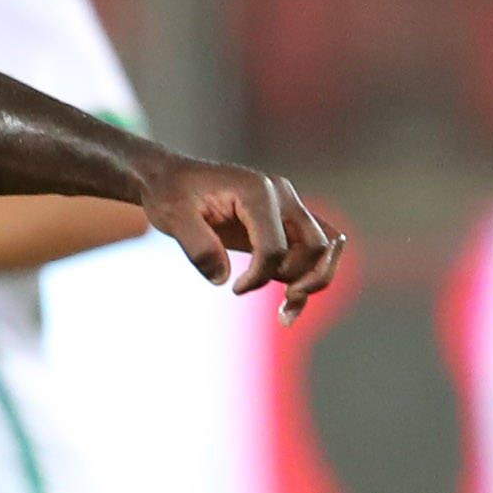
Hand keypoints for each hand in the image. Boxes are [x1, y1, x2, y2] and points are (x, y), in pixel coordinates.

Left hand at [136, 154, 348, 317]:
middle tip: (280, 306)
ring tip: (286, 314)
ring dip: (313, 280)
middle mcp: (282, 196)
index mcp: (257, 192)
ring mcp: (287, 206)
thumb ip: (197, 245)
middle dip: (304, 279)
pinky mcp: (283, 221)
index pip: (275, 246)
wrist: (171, 178)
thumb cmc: (171, 194)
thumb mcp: (173, 217)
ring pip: (322, 248)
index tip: (234, 288)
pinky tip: (290, 303)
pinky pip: (311, 248)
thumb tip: (222, 279)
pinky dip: (309, 274)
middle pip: (317, 245)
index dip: (259, 276)